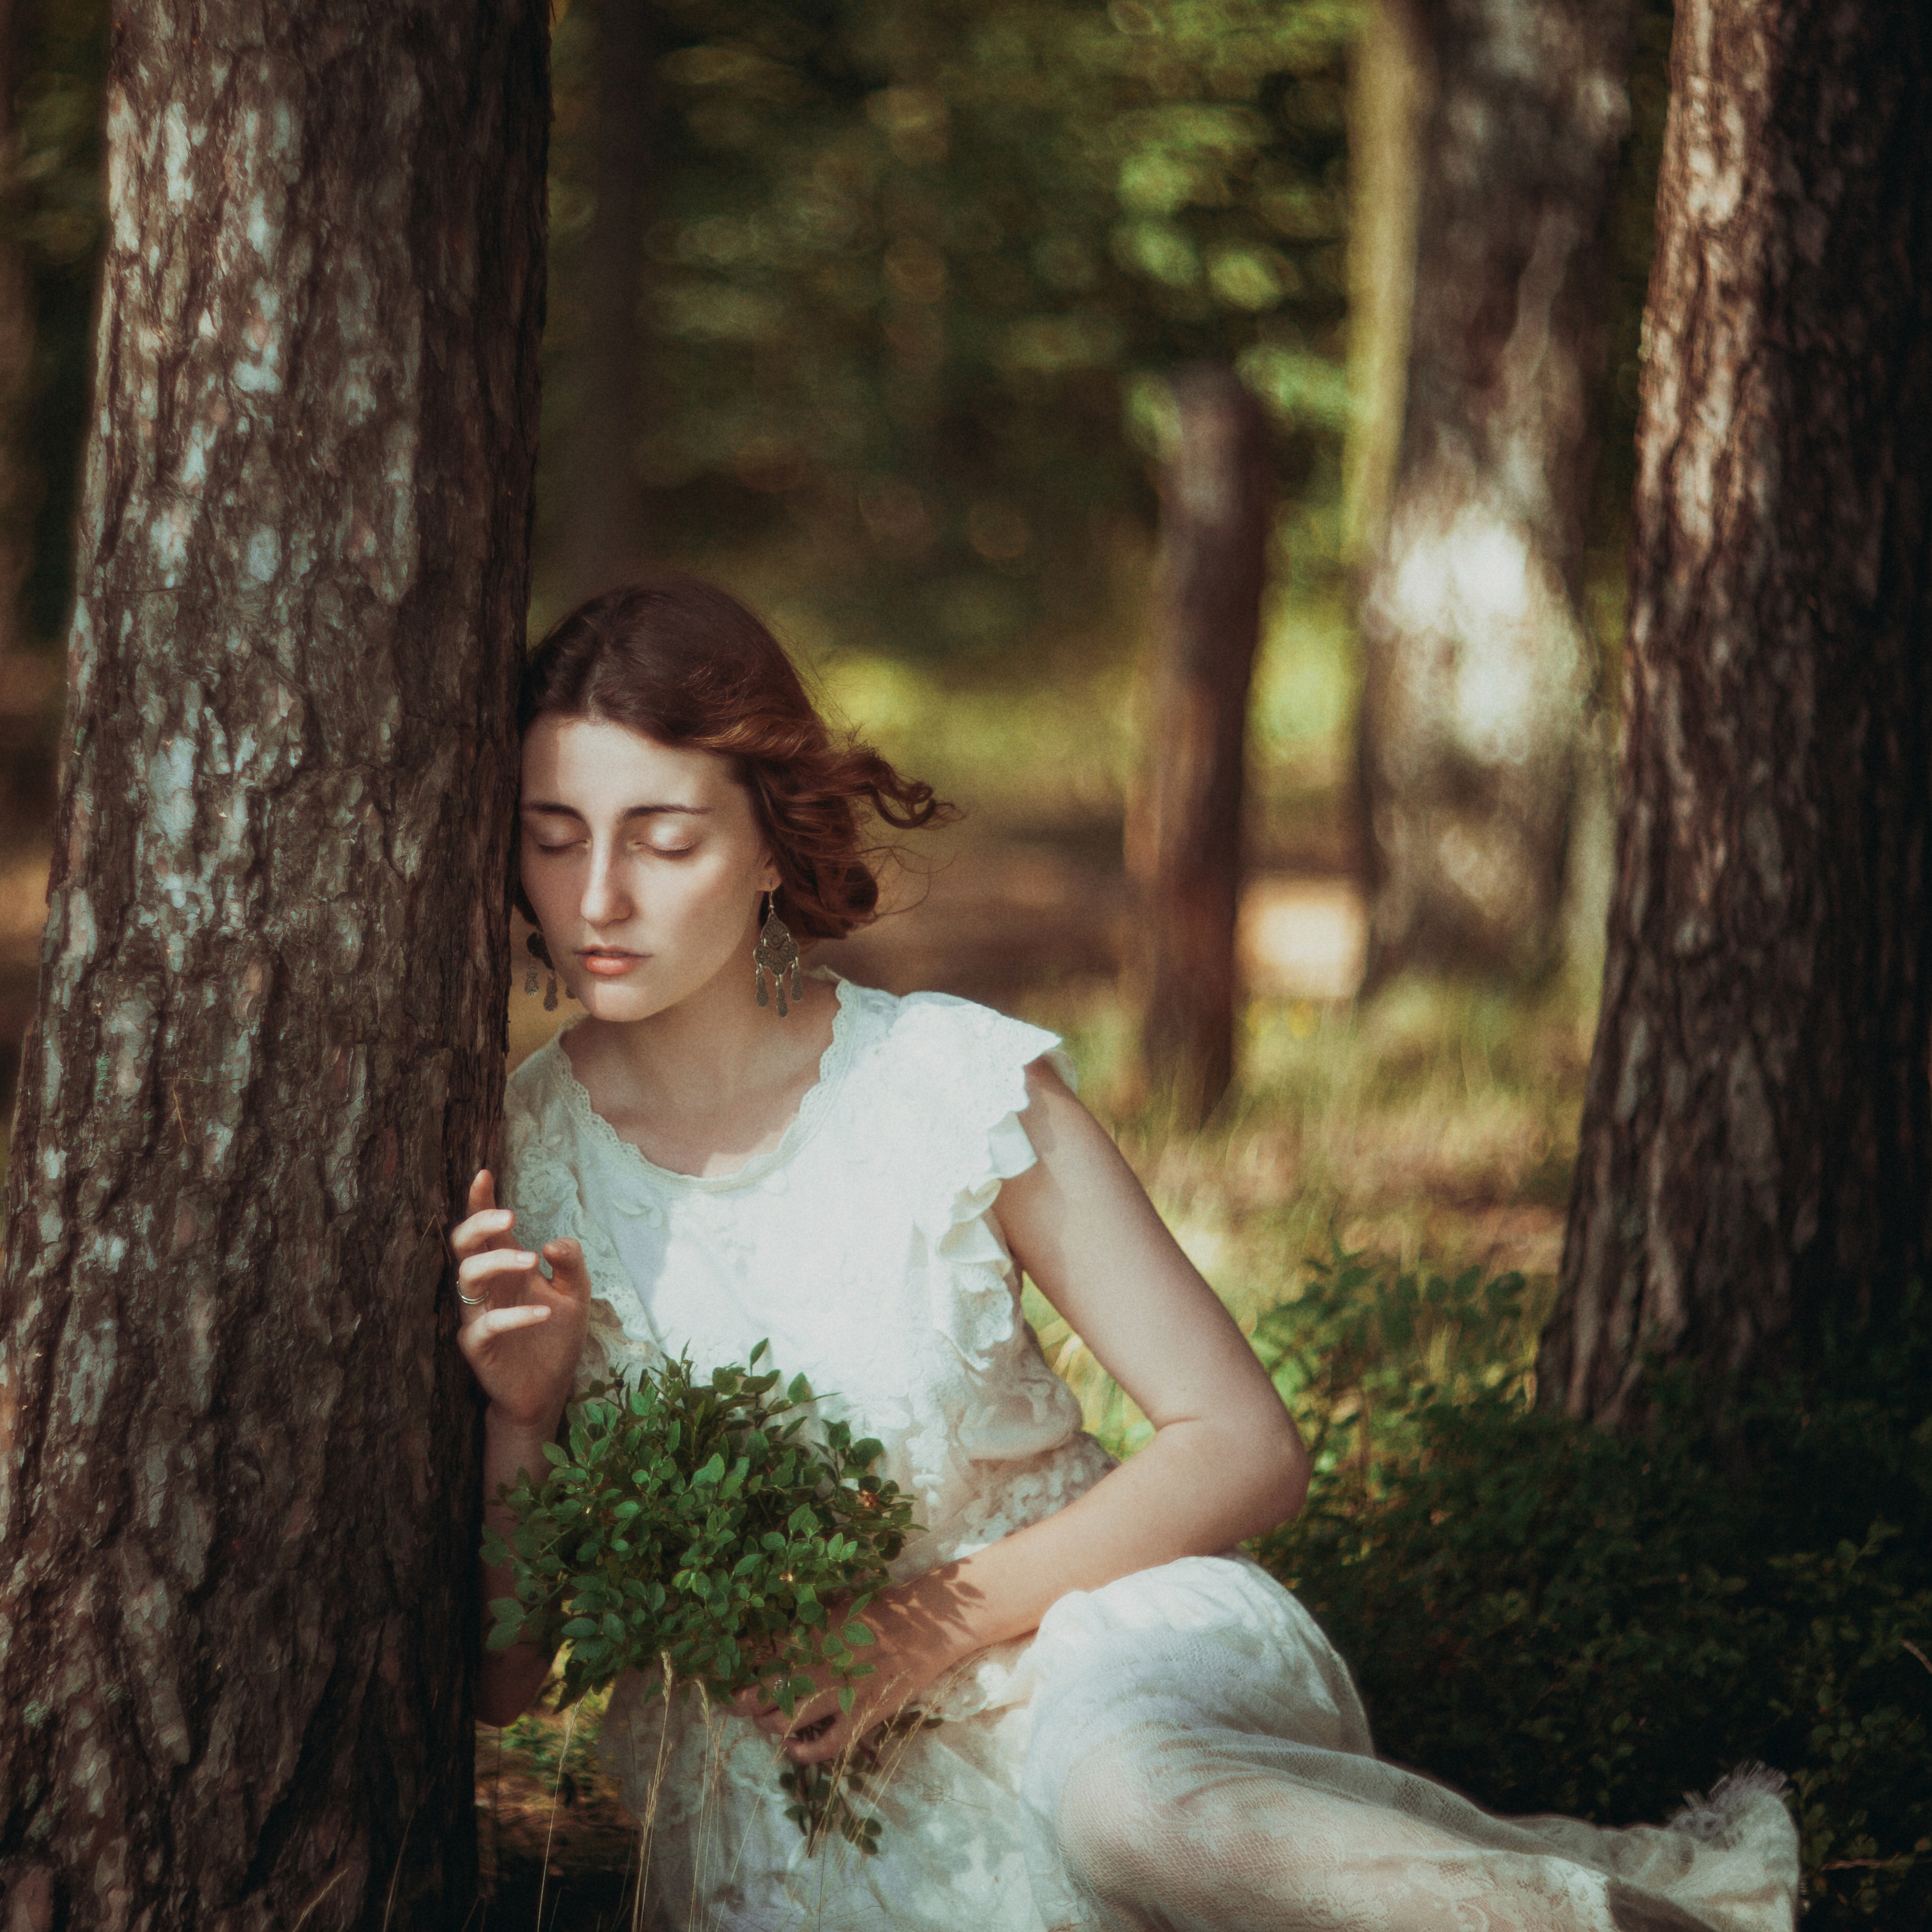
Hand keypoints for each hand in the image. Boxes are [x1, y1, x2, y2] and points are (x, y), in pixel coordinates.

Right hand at [452, 1168, 590, 1437]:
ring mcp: (478, 1314)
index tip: (483, 1173)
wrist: (549, 1389)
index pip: (487, 1228)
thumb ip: (571, 1262)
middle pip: (464, 1245)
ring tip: (532, 1260)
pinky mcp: (478, 1346)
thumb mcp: (577, 1293)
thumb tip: (551, 1241)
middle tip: (507, 1215)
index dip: (479, 1201)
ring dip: (498, 1261)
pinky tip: (543, 1311)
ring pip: (466, 1278)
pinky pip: (486, 1325)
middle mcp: (488, 1287)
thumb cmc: (556, 1336)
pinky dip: (514, 1315)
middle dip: (479, 1223)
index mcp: (507, 1267)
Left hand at [734, 1590, 961, 1766]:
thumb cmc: (878, 1607)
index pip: (756, 1652)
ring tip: (762, 1719)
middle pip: (761, 1692)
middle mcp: (816, 1666)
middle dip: (740, 1700)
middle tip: (733, 1701)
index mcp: (808, 1632)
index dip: (731, 1664)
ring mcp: (838, 1695)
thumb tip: (769, 1627)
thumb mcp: (833, 1602)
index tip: (721, 1669)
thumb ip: (802, 1618)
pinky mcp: (860, 1718)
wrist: (924, 1625)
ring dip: (765, 1723)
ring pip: (784, 1720)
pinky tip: (791, 1747)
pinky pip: (824, 1746)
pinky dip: (802, 1752)